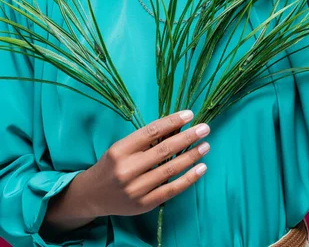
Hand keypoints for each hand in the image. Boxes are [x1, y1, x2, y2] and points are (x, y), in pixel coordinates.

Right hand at [82, 110, 209, 216]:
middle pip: (164, 150)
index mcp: (120, 150)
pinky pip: (171, 190)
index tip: (189, 114)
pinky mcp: (144, 204)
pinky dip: (188, 179)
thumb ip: (145, 140)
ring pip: (170, 170)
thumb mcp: (121, 148)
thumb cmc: (111, 165)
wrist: (92, 195)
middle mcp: (127, 169)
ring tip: (206, 145)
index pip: (151, 132)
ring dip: (191, 156)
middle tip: (205, 128)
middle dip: (188, 137)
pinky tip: (201, 168)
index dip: (172, 122)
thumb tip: (176, 127)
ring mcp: (135, 189)